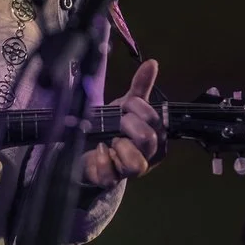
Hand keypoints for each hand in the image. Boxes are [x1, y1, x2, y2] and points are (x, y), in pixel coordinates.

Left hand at [81, 59, 163, 188]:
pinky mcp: (110, 181)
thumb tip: (152, 63)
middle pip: (147, 139)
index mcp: (156, 137)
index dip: (136, 108)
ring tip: (110, 140)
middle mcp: (148, 156)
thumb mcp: (126, 106)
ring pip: (136, 163)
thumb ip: (140, 87)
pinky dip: (102, 160)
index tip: (124, 106)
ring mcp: (130, 172)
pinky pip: (111, 176)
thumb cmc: (113, 126)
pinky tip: (98, 149)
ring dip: (120, 146)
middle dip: (127, 125)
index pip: (154, 119)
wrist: (88, 147)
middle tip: (116, 122)